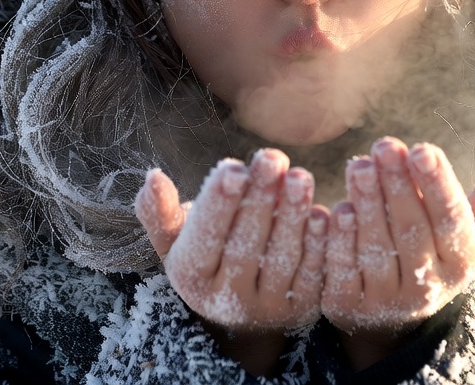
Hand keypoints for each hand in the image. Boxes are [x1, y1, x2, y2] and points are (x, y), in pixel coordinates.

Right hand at [135, 149, 327, 333]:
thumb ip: (160, 212)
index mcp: (191, 278)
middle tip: (272, 158)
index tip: (233, 167)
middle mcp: (226, 300)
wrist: (244, 316)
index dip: (219, 203)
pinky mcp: (302, 309)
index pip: (203, 238)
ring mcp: (266, 308)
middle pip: (244, 244)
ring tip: (299, 176)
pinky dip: (317, 243)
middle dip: (260, 198)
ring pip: (280, 258)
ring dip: (292, 215)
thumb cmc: (207, 258)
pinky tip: (322, 211)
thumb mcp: (175, 241)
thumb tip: (152, 177)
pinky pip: (311, 273)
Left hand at [321, 137, 474, 353]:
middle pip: (412, 230)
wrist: (383, 317)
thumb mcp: (455, 238)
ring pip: (377, 247)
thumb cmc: (426, 255)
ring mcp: (385, 302)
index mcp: (459, 265)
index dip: (437, 184)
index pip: (452, 220)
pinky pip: (343, 268)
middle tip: (385, 145)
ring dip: (368, 203)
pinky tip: (335, 208)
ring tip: (359, 164)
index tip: (422, 148)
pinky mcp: (347, 306)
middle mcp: (426, 289)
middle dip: (398, 184)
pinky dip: (339, 237)